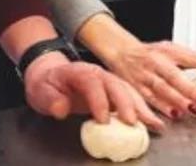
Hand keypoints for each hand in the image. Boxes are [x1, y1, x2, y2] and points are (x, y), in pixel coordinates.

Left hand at [23, 52, 164, 131]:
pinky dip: (142, 110)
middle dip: (126, 103)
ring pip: (128, 91)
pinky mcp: (113, 92)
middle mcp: (97, 74)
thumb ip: (50, 100)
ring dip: (141, 107)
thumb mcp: (41, 92)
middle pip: (116, 85)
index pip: (92, 83)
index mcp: (79, 71)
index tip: (102, 120)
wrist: (50, 77)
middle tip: (133, 122)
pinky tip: (151, 122)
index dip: (99, 101)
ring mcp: (108, 81)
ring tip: (154, 123)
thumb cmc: (47, 85)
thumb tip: (60, 108)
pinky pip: (130, 99)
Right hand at [100, 39, 195, 119]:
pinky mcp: (137, 88)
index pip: (193, 57)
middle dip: (190, 89)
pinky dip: (162, 108)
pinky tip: (174, 115)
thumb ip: (193, 59)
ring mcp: (146, 75)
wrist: (121, 52)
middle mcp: (157, 62)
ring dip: (178, 101)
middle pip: (174, 76)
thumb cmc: (151, 53)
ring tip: (193, 110)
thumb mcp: (172, 49)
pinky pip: (150, 99)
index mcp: (170, 50)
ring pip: (162, 89)